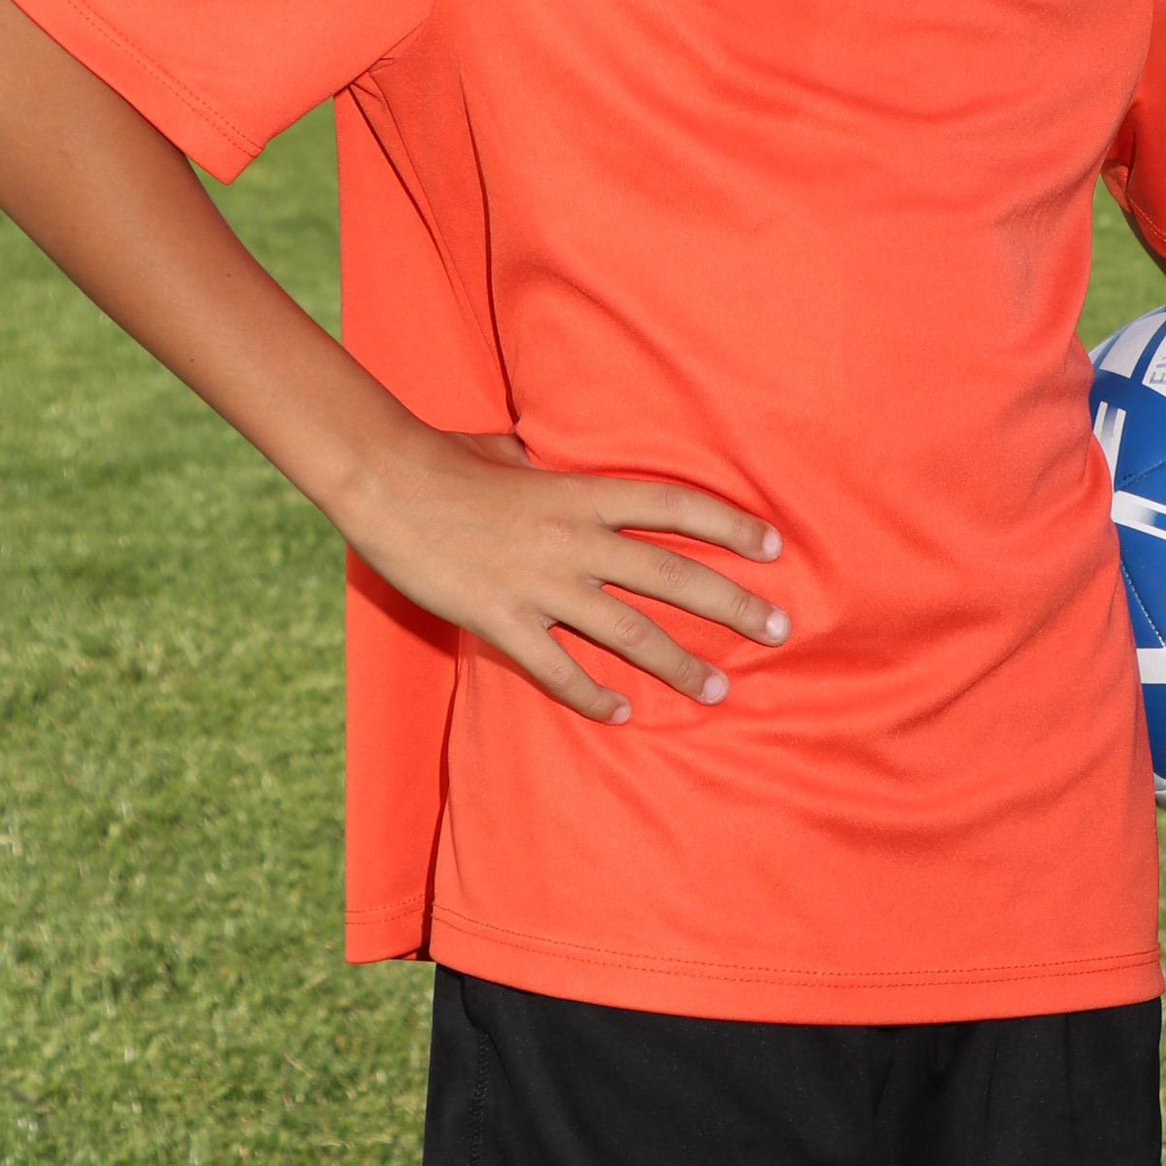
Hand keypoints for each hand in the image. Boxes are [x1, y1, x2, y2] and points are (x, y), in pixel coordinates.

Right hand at [340, 427, 789, 725]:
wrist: (385, 481)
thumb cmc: (446, 457)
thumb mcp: (513, 450)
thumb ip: (550, 466)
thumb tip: (558, 463)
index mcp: (581, 491)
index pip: (675, 507)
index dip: (730, 525)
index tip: (774, 547)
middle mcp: (574, 539)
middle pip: (671, 576)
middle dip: (732, 605)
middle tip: (779, 630)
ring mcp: (540, 584)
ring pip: (629, 632)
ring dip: (679, 665)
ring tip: (718, 691)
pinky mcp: (502, 621)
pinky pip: (558, 669)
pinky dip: (593, 697)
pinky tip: (621, 716)